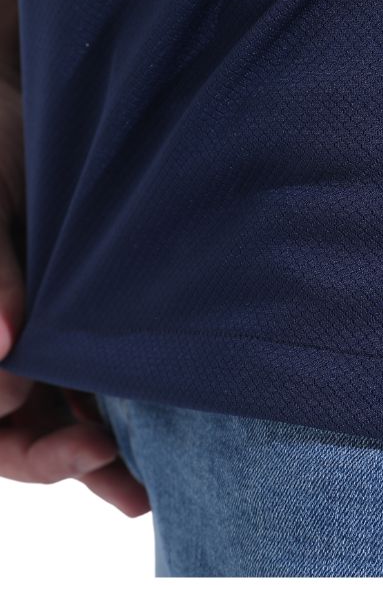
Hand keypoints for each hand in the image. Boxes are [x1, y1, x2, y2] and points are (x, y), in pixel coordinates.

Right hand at [0, 80, 148, 515]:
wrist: (32, 108)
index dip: (23, 445)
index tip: (77, 434)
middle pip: (14, 432)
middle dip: (65, 464)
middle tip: (124, 478)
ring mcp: (31, 336)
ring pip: (55, 415)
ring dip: (97, 456)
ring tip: (147, 488)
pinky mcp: (74, 316)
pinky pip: (89, 379)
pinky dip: (116, 413)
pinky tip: (153, 442)